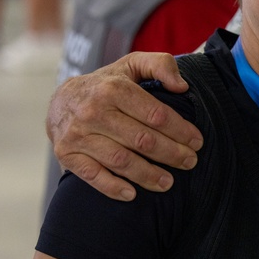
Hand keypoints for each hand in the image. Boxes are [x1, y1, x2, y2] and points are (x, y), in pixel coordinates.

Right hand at [46, 52, 201, 200]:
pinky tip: (132, 194)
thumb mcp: (133, 64)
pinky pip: (92, 175)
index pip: (156, 114)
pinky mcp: (67, 154)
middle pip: (142, 140)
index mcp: (114, 88)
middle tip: (190, 162)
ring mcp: (79, 134)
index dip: (181, 130)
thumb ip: (160, 65)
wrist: (61, 99)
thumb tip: (182, 86)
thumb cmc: (107, 84)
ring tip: (168, 182)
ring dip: (148, 174)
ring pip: (121, 160)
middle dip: (171, 154)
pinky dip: (113, 187)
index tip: (197, 142)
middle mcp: (94, 112)